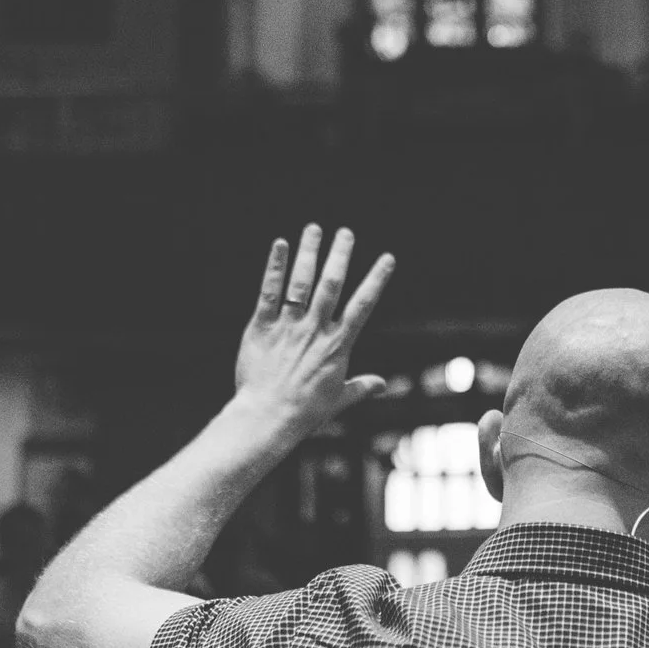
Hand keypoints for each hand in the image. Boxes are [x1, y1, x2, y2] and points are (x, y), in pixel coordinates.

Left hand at [232, 226, 395, 436]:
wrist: (266, 419)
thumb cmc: (304, 413)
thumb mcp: (338, 400)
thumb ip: (361, 387)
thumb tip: (382, 384)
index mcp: (337, 346)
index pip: (362, 306)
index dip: (376, 280)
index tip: (387, 258)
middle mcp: (314, 331)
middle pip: (330, 285)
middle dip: (340, 256)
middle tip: (346, 232)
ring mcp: (287, 327)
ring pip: (301, 283)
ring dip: (309, 253)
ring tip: (314, 229)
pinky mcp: (261, 328)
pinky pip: (269, 292)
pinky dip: (274, 268)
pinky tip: (280, 244)